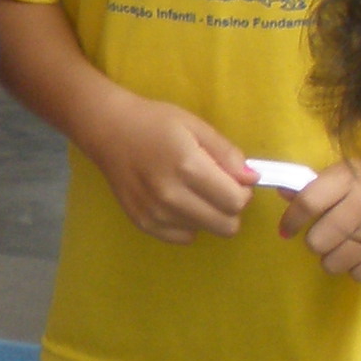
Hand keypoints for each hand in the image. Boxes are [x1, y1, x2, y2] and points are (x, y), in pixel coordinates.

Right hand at [81, 94, 253, 242]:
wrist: (108, 131)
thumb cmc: (155, 122)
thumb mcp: (196, 127)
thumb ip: (227, 154)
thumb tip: (252, 179)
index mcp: (188, 167)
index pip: (236, 201)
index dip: (242, 192)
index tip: (233, 180)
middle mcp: (171, 195)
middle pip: (226, 225)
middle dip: (229, 208)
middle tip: (216, 188)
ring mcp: (155, 213)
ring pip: (205, 231)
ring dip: (207, 215)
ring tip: (191, 191)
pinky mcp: (143, 223)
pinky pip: (183, 237)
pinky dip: (187, 223)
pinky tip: (176, 202)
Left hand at [277, 156, 360, 281]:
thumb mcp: (347, 171)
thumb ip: (317, 185)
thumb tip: (283, 194)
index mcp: (348, 179)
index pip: (307, 203)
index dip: (291, 221)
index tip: (286, 230)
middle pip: (318, 240)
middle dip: (314, 242)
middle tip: (321, 238)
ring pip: (335, 262)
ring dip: (331, 259)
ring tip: (340, 249)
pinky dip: (354, 270)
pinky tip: (357, 258)